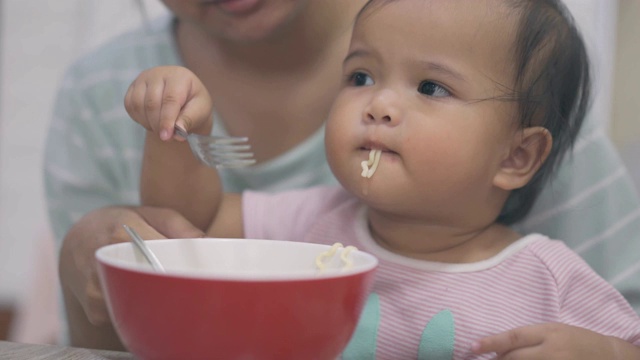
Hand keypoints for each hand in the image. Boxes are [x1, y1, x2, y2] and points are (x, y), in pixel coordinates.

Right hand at [59, 206, 204, 342]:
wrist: (78, 241)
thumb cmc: (122, 224)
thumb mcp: (150, 214)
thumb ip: (177, 225)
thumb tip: (203, 240)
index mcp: (120, 235)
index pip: (159, 256)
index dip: (181, 265)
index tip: (196, 269)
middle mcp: (104, 264)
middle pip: (150, 285)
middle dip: (171, 286)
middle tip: (186, 282)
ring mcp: (96, 290)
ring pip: (140, 305)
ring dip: (157, 299)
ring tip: (163, 285)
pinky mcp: (95, 311)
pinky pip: (128, 315)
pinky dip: (142, 308)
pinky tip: (144, 293)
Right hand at [124, 65, 212, 139]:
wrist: (184, 100)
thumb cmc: (194, 105)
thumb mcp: (200, 112)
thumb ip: (188, 121)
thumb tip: (177, 133)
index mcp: (179, 76)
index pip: (170, 99)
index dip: (167, 120)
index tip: (166, 137)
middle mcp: (159, 73)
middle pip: (152, 103)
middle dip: (158, 125)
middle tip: (167, 137)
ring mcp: (143, 78)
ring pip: (138, 105)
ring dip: (148, 123)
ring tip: (161, 128)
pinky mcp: (133, 87)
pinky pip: (130, 106)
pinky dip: (139, 119)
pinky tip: (151, 122)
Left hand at [471, 322, 635, 359]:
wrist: (607, 354)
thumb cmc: (574, 339)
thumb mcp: (552, 331)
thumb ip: (528, 338)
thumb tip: (497, 347)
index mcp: (548, 332)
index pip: (514, 337)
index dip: (491, 342)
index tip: (473, 347)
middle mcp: (552, 350)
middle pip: (514, 358)